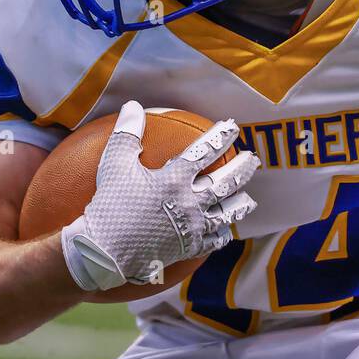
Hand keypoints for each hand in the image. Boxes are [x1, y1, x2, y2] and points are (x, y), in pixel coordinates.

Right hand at [60, 101, 260, 290]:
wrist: (104, 253)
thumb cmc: (109, 205)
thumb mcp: (114, 164)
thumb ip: (127, 133)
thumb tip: (132, 105)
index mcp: (175, 179)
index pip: (205, 152)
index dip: (221, 137)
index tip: (233, 127)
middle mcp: (190, 202)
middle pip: (227, 182)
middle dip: (243, 168)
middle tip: (253, 159)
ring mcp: (193, 227)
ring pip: (228, 213)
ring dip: (241, 204)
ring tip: (249, 199)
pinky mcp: (189, 248)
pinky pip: (214, 241)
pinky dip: (222, 234)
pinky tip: (224, 231)